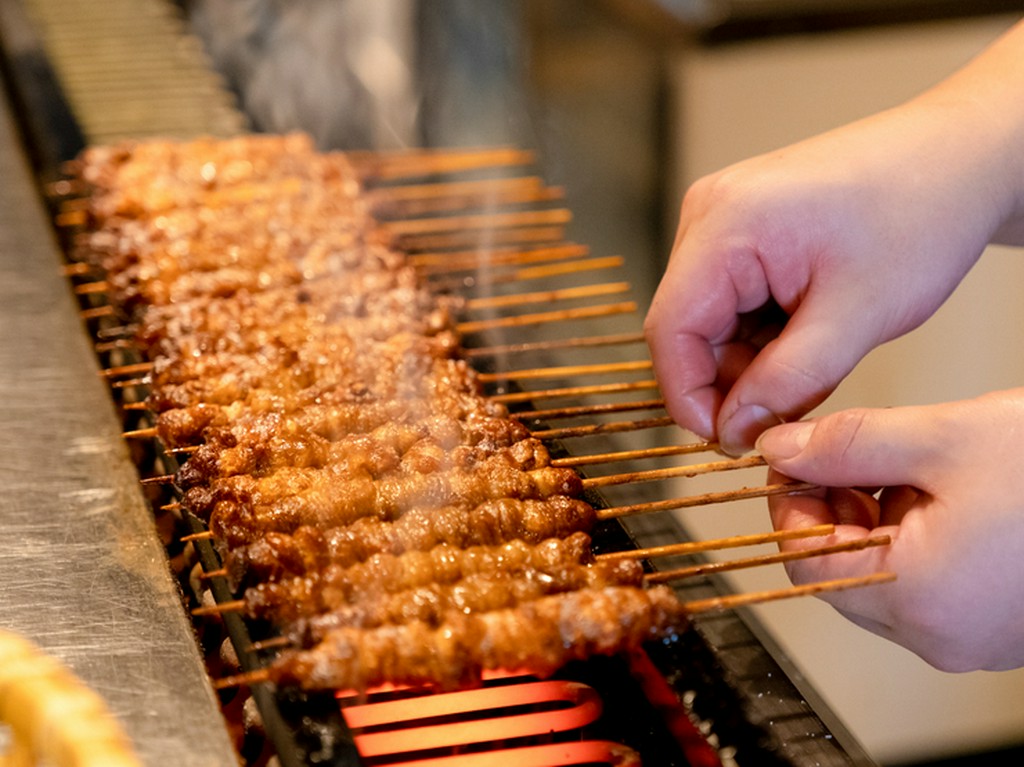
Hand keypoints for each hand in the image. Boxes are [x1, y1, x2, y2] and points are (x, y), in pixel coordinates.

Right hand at [644, 21, 1023, 454]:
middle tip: (786, 408)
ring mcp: (723, 217)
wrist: (960, 158)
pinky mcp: (743, 227)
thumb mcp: (857, 317)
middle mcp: (709, 213)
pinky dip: (763, 333)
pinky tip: (808, 334)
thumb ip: (787, 382)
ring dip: (751, 358)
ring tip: (815, 361)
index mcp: (725, 223)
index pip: (670, 329)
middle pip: (687, 326)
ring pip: (710, 319)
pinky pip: (731, 299)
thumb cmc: (921, 212)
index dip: (689, 395)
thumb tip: (735, 429)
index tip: (728, 439)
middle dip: (730, 378)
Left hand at [758, 390, 1023, 671]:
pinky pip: (930, 583)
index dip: (790, 503)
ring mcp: (976, 636)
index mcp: (919, 599)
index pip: (806, 562)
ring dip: (877, 517)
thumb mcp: (943, 439)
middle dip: (835, 507)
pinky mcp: (1001, 623)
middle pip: (843, 571)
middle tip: (850, 453)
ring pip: (884, 575)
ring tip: (915, 464)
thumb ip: (847, 445)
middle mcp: (943, 634)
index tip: (794, 458)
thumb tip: (781, 450)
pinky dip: (919, 535)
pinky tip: (949, 490)